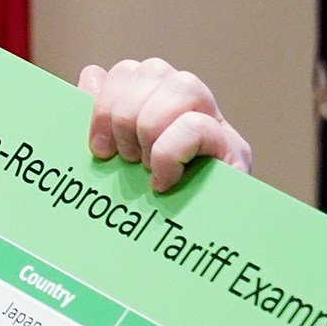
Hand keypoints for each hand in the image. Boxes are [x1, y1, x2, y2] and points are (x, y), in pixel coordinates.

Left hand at [78, 58, 251, 192]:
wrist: (191, 255)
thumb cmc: (148, 209)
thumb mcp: (118, 161)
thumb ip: (103, 119)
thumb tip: (90, 75)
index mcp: (160, 103)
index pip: (131, 70)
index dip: (104, 101)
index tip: (97, 148)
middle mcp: (193, 107)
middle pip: (154, 69)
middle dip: (123, 115)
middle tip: (124, 159)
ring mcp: (218, 125)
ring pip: (182, 85)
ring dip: (149, 129)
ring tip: (145, 167)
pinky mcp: (235, 152)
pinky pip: (195, 126)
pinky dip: (168, 154)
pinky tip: (163, 182)